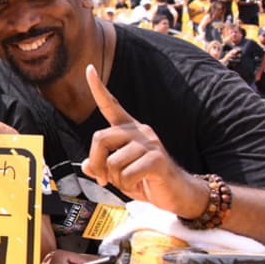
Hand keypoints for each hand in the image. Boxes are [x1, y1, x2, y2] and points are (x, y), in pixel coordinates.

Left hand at [81, 65, 206, 218]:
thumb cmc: (148, 181)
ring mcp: (149, 143)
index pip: (111, 105)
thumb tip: (86, 165)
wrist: (178, 194)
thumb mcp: (120, 174)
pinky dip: (127, 185)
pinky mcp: (157, 158)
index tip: (89, 69)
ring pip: (112, 161)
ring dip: (114, 179)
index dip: (98, 89)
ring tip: (128, 182)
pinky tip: (139, 185)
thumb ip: (103, 167)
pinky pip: (127, 173)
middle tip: (103, 179)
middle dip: (96, 162)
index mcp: (129, 129)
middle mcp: (139, 131)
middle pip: (100, 138)